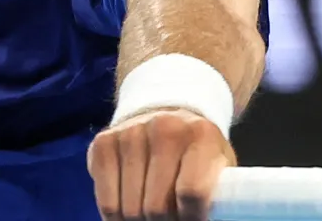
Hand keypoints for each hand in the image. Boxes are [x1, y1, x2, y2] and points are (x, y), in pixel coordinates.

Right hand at [87, 108, 235, 220]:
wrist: (165, 112)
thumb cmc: (196, 152)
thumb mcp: (217, 166)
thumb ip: (218, 193)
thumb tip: (216, 215)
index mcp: (201, 135)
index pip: (192, 193)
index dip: (192, 218)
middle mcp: (164, 127)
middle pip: (157, 207)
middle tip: (171, 218)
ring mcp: (130, 133)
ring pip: (130, 209)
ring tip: (152, 214)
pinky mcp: (103, 143)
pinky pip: (107, 203)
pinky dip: (116, 217)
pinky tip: (129, 211)